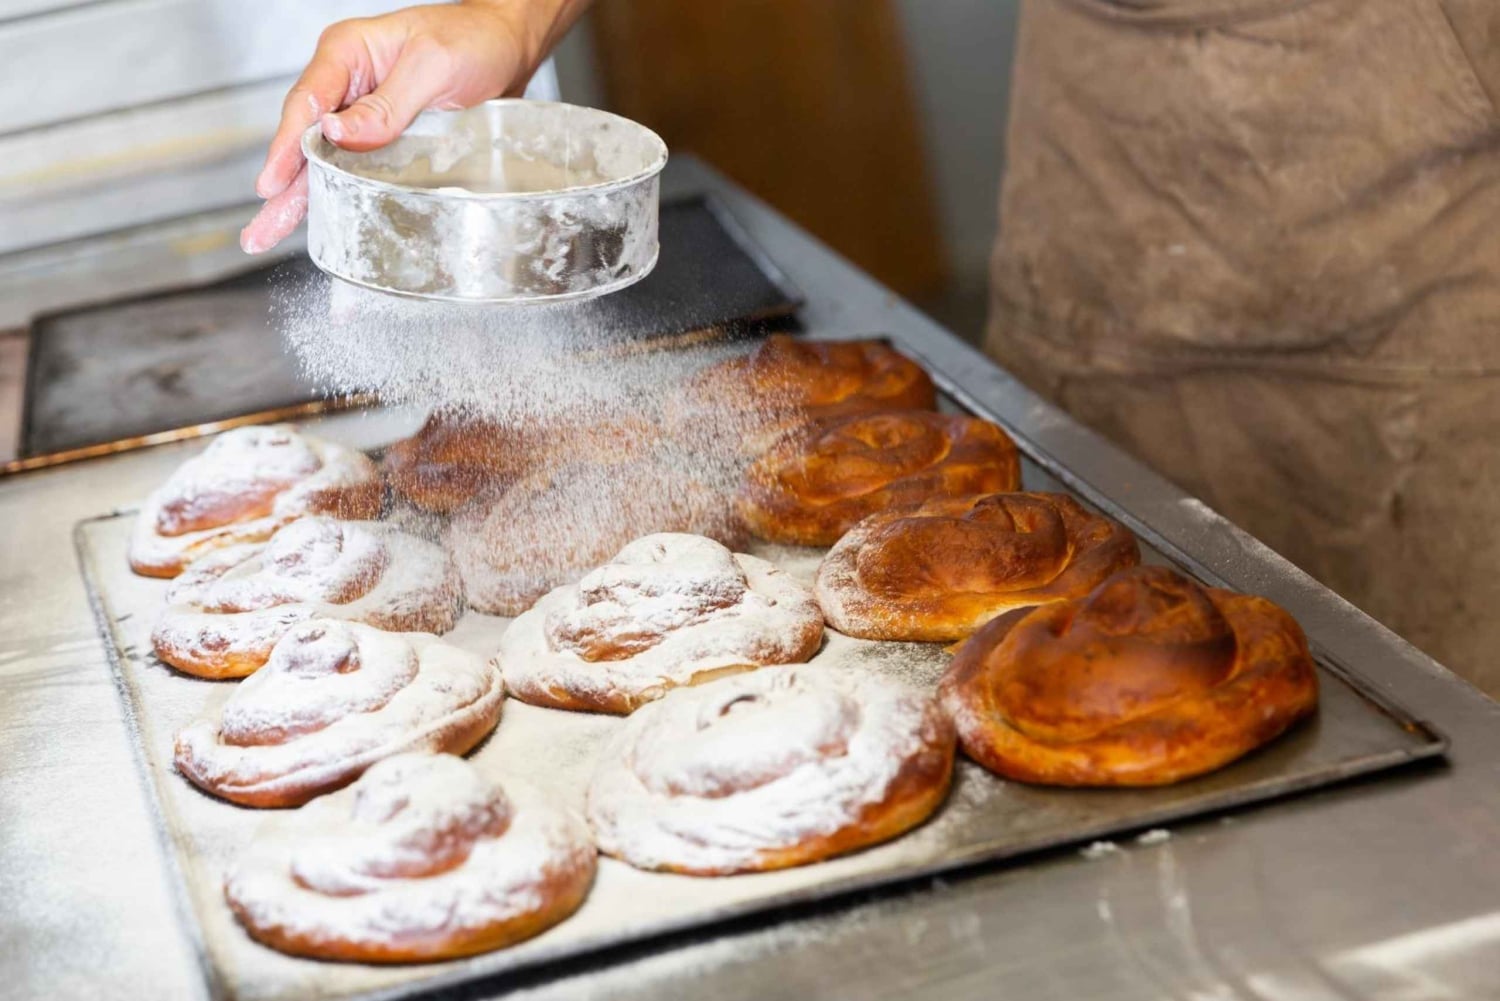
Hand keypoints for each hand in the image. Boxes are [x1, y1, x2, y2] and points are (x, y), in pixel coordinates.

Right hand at [242, 0, 587, 253]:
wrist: (511, 47)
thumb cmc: (475, 39)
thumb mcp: (432, 67)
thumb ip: (386, 104)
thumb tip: (336, 132)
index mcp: (349, 53)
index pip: (307, 103)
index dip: (285, 149)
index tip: (271, 185)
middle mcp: (349, 83)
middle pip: (304, 139)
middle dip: (281, 186)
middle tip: (259, 231)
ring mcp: (364, 111)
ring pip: (323, 160)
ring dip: (299, 198)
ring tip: (268, 234)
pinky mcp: (385, 137)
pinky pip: (354, 168)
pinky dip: (336, 194)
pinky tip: (321, 221)